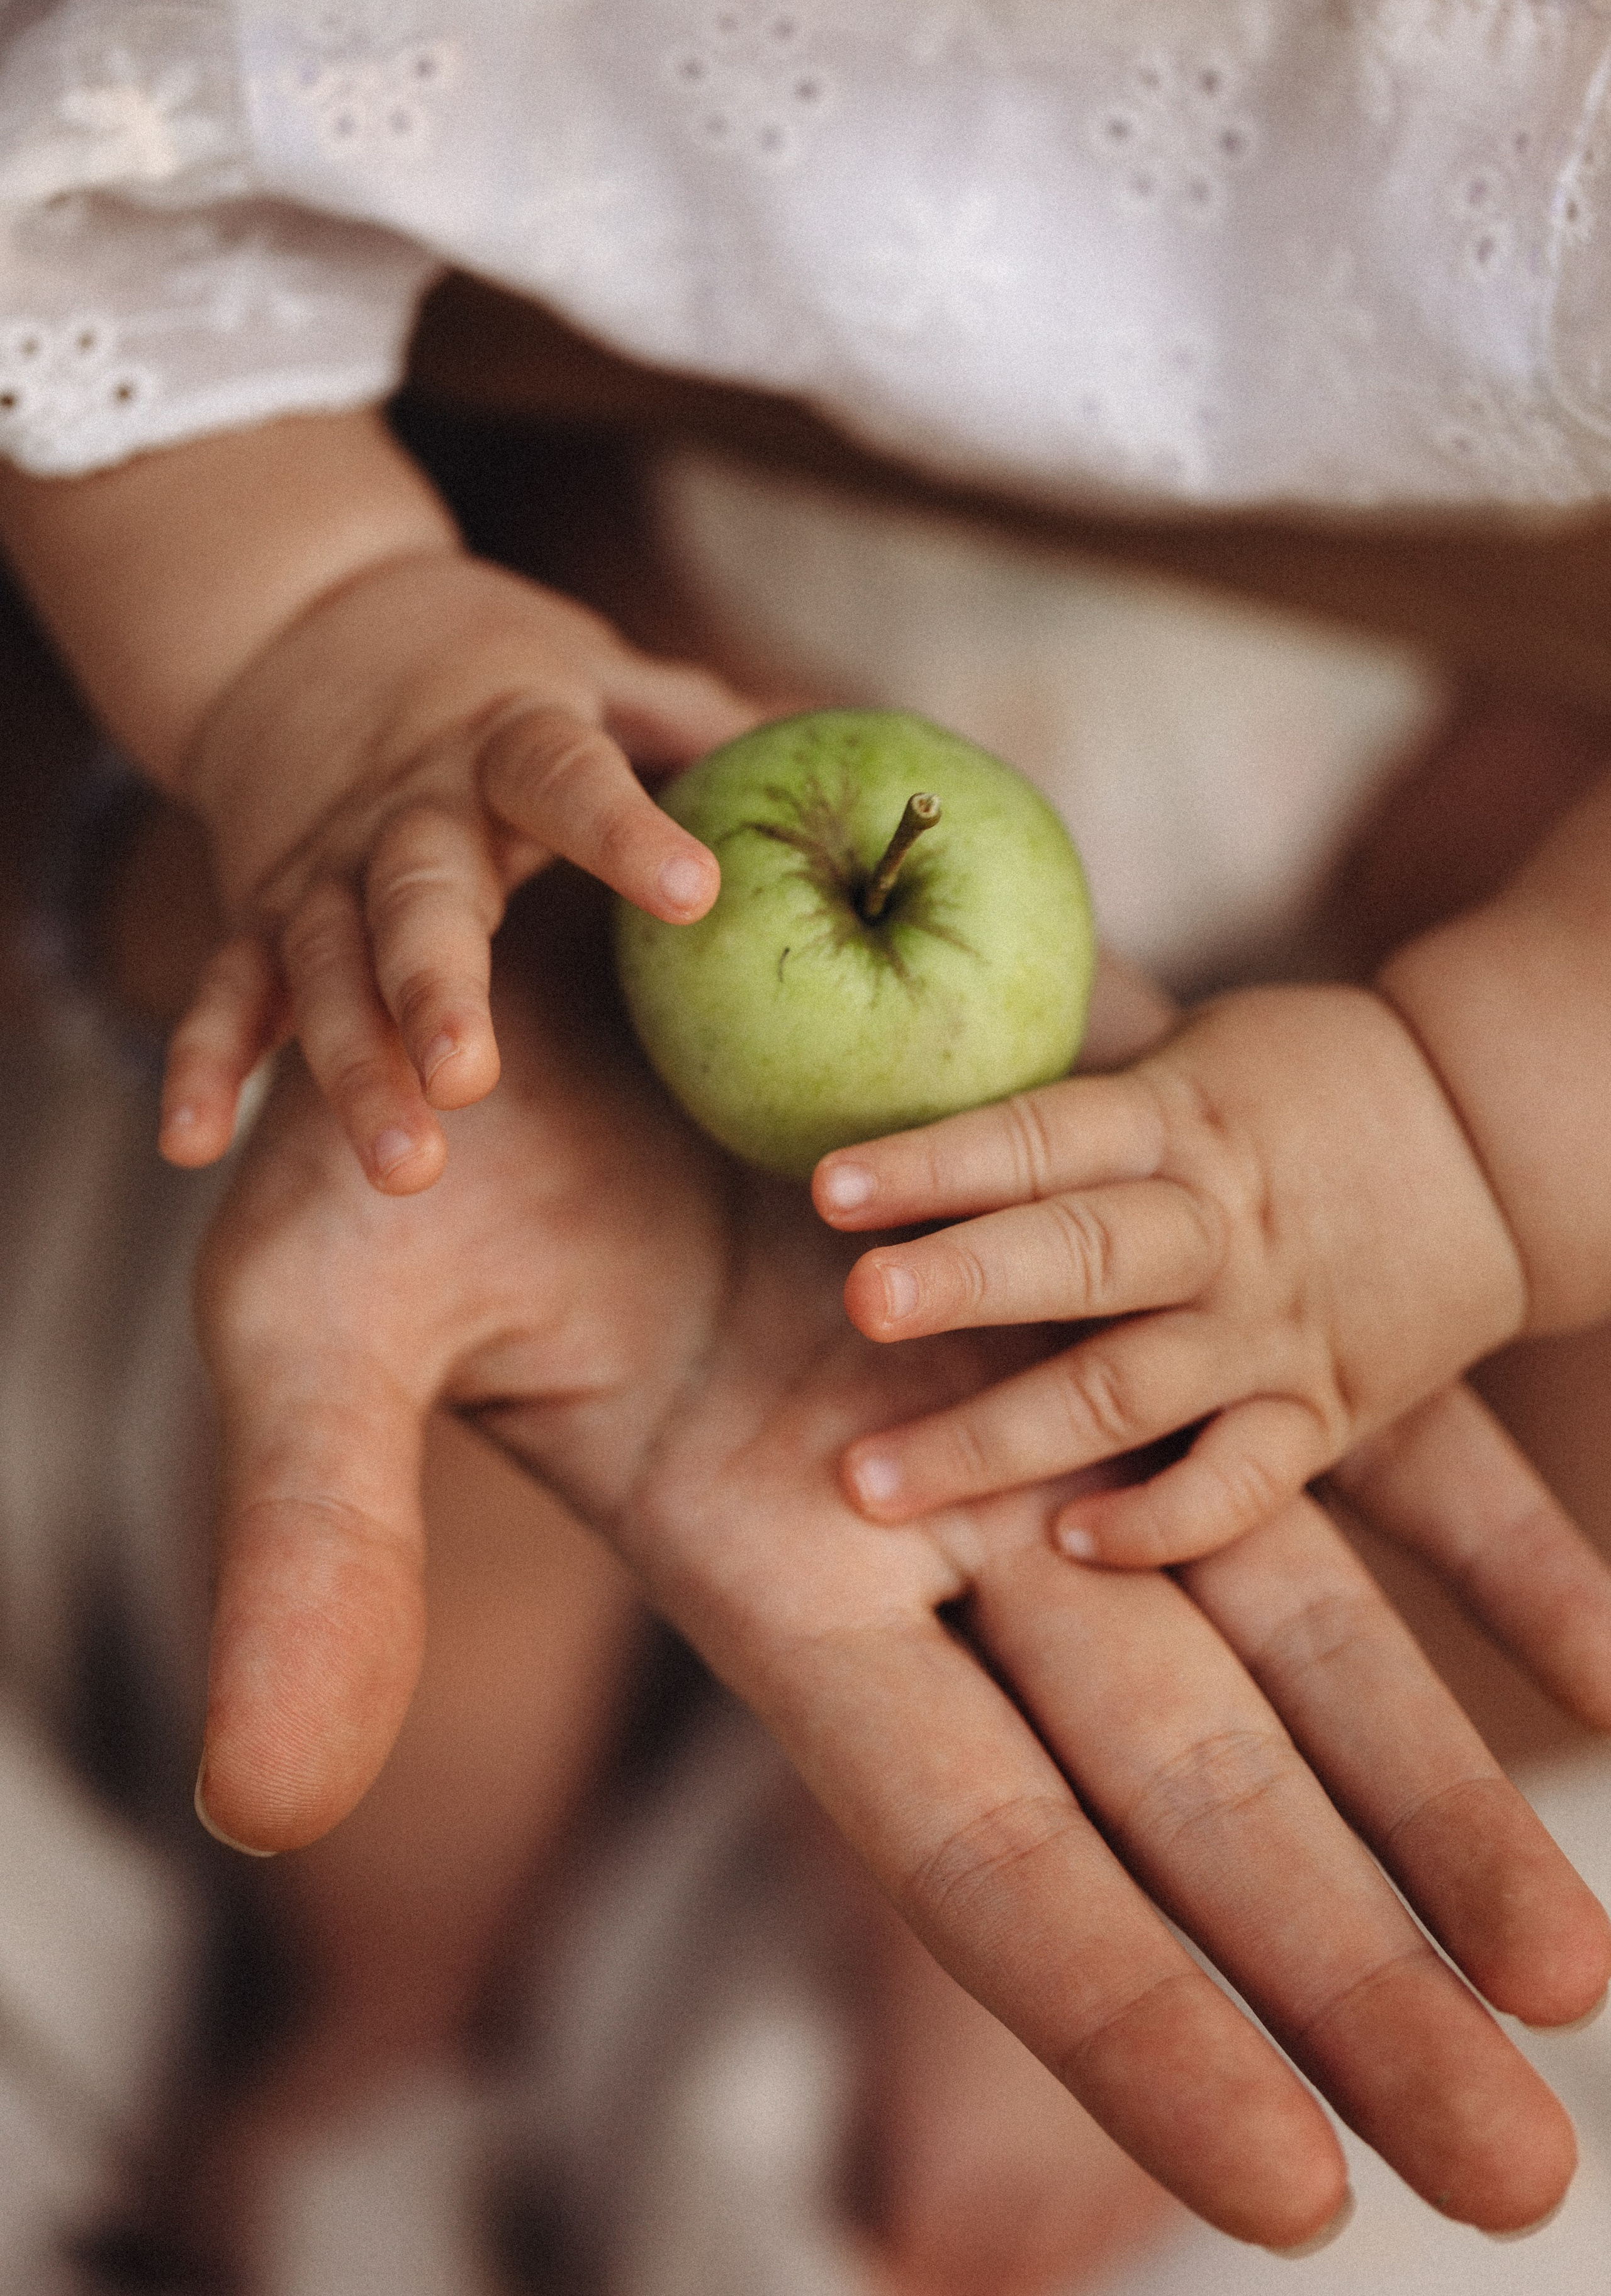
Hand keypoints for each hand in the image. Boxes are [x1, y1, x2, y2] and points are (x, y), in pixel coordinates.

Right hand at [162, 546, 752, 1191]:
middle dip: (435, 989)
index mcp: (504, 735)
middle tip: (469, 1078)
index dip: (623, 828)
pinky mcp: (256, 909)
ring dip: (349, 1064)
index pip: (564, 773)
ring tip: (399, 1163)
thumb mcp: (598, 667)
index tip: (694, 890)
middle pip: (417, 898)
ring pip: (324, 967)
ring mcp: (319, 864)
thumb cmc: (497, 667)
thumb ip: (699, 718)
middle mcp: (405, 807)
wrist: (304, 616)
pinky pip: (228, 990)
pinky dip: (204, 1061)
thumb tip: (847, 742)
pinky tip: (192, 1143)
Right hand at [193, 883, 1609, 2246]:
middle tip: (1526, 2172)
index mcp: (777, 1569)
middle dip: (1349, 1964)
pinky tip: (1596, 1639)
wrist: (543, 936)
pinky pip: (1321, 1403)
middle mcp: (940, 1518)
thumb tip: (260, 1813)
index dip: (1132, 2012)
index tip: (1303, 2191)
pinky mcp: (1120, 1243)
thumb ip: (312, 1547)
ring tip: (1580, 1972)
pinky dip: (1459, 1521)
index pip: (976, 1843)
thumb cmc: (405, 1133)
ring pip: (1281, 1614)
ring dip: (1440, 1782)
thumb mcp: (327, 1320)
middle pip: (1177, 1777)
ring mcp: (1047, 1383)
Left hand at [814, 982, 1529, 1564]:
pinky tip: (1066, 1544)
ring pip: (1125, 1390)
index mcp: (1178, 1120)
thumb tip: (898, 1050)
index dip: (936, 1158)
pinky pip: (1241, 1483)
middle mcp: (1216, 1227)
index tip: (827, 1184)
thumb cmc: (1299, 1085)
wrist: (1499, 1141)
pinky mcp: (1323, 1411)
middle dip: (966, 1282)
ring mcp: (1267, 1328)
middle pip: (1081, 1255)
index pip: (1042, 1133)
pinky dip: (1161, 1521)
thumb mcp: (1192, 1052)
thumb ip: (1073, 1090)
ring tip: (869, 1482)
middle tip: (858, 1307)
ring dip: (998, 1439)